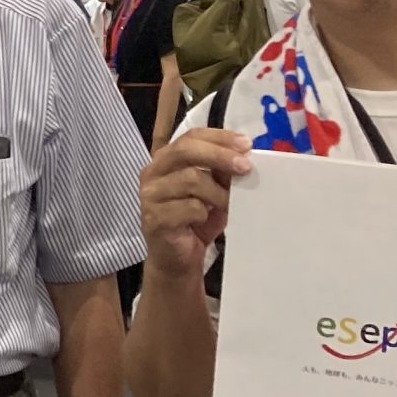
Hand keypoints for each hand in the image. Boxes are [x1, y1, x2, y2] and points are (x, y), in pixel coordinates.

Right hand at [140, 127, 251, 281]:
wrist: (178, 260)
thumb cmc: (195, 222)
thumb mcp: (214, 192)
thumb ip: (221, 173)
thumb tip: (243, 157)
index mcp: (166, 160)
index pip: (190, 136)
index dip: (219, 137)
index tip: (246, 145)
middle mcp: (152, 173)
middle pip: (186, 151)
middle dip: (220, 156)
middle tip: (245, 167)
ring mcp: (150, 195)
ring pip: (191, 179)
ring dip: (217, 193)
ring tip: (225, 205)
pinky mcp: (154, 218)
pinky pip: (190, 208)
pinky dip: (205, 214)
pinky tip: (204, 221)